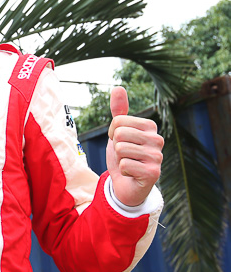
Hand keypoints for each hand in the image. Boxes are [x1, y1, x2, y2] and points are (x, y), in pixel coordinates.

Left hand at [106, 86, 163, 205]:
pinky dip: (122, 171)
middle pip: (119, 134)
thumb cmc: (124, 156)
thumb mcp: (118, 132)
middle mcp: (158, 139)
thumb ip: (118, 111)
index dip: (113, 134)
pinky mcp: (153, 173)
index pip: (118, 121)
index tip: (121, 143)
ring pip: (121, 149)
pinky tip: (131, 174)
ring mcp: (158, 157)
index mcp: (150, 126)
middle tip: (124, 155)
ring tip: (128, 164)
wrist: (127, 184)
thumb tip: (118, 87)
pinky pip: (124, 165)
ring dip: (119, 159)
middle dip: (116, 146)